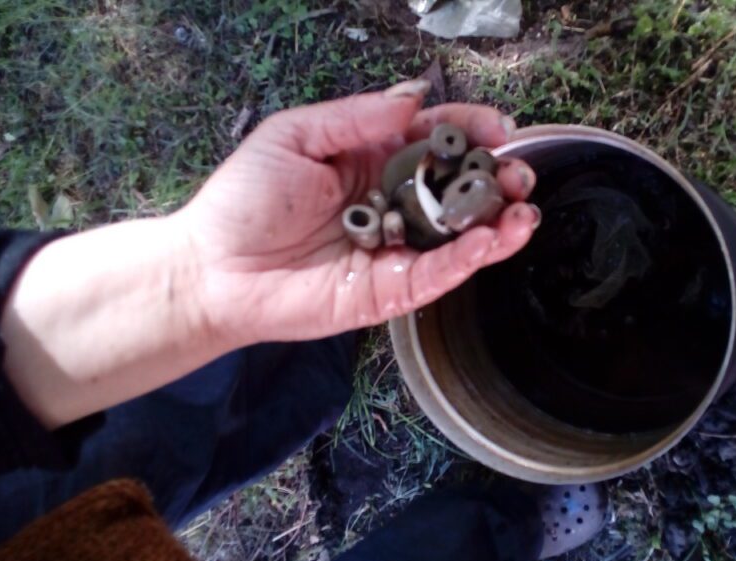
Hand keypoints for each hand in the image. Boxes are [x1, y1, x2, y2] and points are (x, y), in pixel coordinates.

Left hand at [178, 80, 538, 343]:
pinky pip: (437, 274)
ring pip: (458, 236)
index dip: (467, 131)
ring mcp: (394, 249)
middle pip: (456, 190)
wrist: (212, 269)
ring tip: (524, 209)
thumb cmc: (245, 199)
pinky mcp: (390, 291)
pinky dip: (468, 259)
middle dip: (494, 179)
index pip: (432, 140)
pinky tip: (492, 240)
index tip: (496, 126)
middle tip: (518, 174)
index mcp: (371, 160)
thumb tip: (415, 95)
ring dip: (497, 223)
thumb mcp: (296, 136)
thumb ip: (357, 117)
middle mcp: (391, 204)